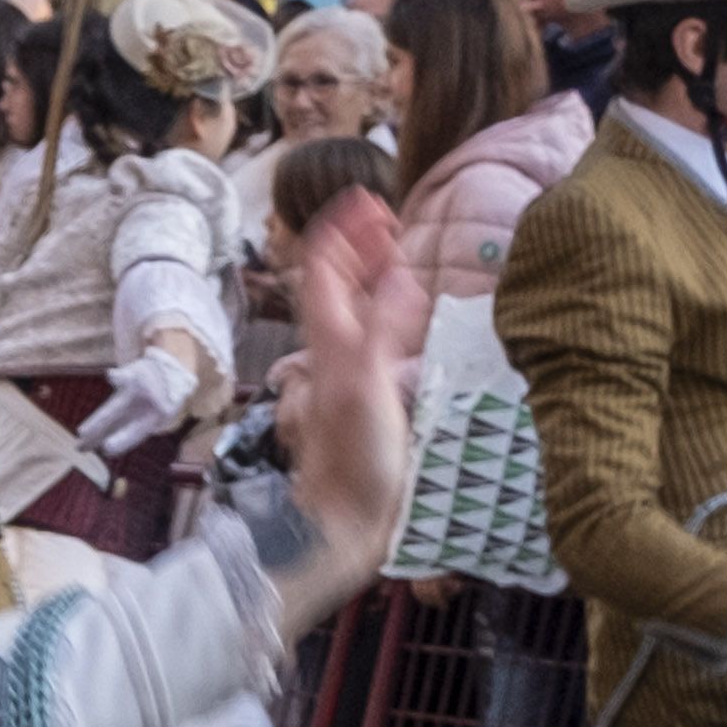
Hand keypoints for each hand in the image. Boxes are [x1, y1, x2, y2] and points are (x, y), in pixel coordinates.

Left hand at [262, 187, 419, 621]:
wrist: (341, 527)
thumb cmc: (354, 463)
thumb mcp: (368, 386)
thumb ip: (382, 328)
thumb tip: (398, 275)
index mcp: (329, 341)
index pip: (322, 268)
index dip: (341, 229)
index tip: (368, 199)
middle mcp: (331, 353)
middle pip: (335, 286)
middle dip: (358, 247)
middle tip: (388, 222)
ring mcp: (344, 376)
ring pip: (350, 312)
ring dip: (370, 280)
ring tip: (397, 260)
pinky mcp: (359, 401)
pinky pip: (368, 341)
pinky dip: (385, 318)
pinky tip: (404, 322)